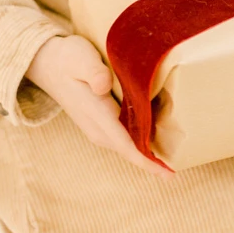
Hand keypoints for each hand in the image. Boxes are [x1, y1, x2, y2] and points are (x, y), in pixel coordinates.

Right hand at [25, 34, 173, 178]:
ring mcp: (98, 128)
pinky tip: (156, 134)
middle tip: (186, 161)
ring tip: (176, 152)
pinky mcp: (100, 123)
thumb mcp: (79, 58)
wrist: (47, 63)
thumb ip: (92, 71)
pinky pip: (125, 138)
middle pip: (132, 151)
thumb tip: (103, 86)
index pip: (126, 145)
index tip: (170, 174)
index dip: (148, 161)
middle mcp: (98, 128)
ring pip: (129, 146)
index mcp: (96, 114)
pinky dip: (141, 140)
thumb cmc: (67, 58)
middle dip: (156, 160)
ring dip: (149, 151)